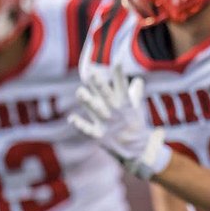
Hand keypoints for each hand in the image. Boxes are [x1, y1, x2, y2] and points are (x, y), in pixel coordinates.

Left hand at [70, 65, 171, 179]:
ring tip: (80, 92)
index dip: (119, 73)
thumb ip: (135, 92)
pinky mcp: (100, 135)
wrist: (136, 148)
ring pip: (96, 110)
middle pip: (107, 96)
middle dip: (100, 86)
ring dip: (88, 102)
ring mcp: (107, 123)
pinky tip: (71, 118)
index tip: (117, 62)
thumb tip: (138, 80)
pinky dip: (80, 125)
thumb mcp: (137, 107)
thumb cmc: (134, 124)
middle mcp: (116, 111)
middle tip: (92, 74)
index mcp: (126, 103)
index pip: (123, 85)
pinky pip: (88, 130)